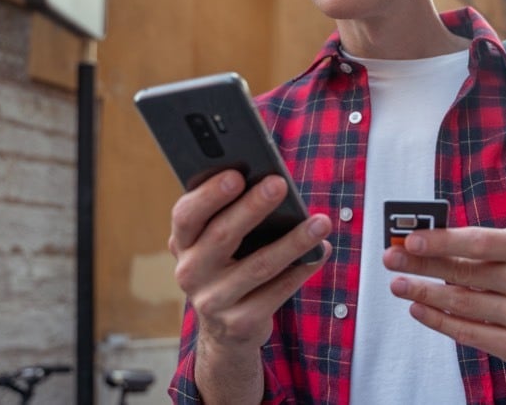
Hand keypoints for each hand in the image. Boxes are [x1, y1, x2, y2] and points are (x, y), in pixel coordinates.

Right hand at [168, 170, 332, 351]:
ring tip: (321, 222)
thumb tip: (271, 185)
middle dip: (253, 207)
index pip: (186, 215)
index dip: (209, 195)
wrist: (224, 329)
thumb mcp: (217, 243)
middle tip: (279, 184)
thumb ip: (231, 215)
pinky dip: (302, 268)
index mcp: (184, 243)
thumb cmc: (228, 266)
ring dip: (294, 241)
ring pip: (259, 265)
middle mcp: (191, 272)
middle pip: (222, 235)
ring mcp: (213, 300)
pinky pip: (278, 291)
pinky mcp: (240, 322)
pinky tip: (321, 251)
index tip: (236, 175)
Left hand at [383, 226, 505, 361]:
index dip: (443, 241)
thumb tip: (414, 242)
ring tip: (399, 285)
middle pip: (466, 274)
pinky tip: (418, 309)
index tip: (410, 240)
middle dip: (423, 266)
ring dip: (424, 294)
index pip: (479, 242)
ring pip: (463, 305)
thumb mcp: (502, 245)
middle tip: (392, 259)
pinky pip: (468, 333)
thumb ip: (464, 242)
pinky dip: (438, 321)